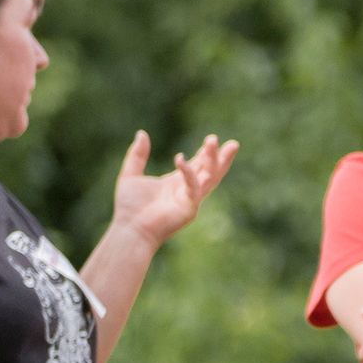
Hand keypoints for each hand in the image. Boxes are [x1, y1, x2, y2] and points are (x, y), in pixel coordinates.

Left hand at [109, 131, 236, 249]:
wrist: (129, 229)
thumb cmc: (129, 208)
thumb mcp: (131, 175)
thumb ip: (137, 155)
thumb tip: (141, 133)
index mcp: (176, 183)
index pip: (197, 166)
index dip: (206, 154)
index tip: (212, 140)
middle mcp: (186, 191)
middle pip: (211, 172)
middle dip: (220, 158)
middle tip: (233, 144)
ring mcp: (190, 201)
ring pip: (209, 178)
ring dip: (214, 160)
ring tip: (214, 142)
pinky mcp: (189, 209)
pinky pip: (193, 187)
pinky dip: (189, 173)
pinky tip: (179, 159)